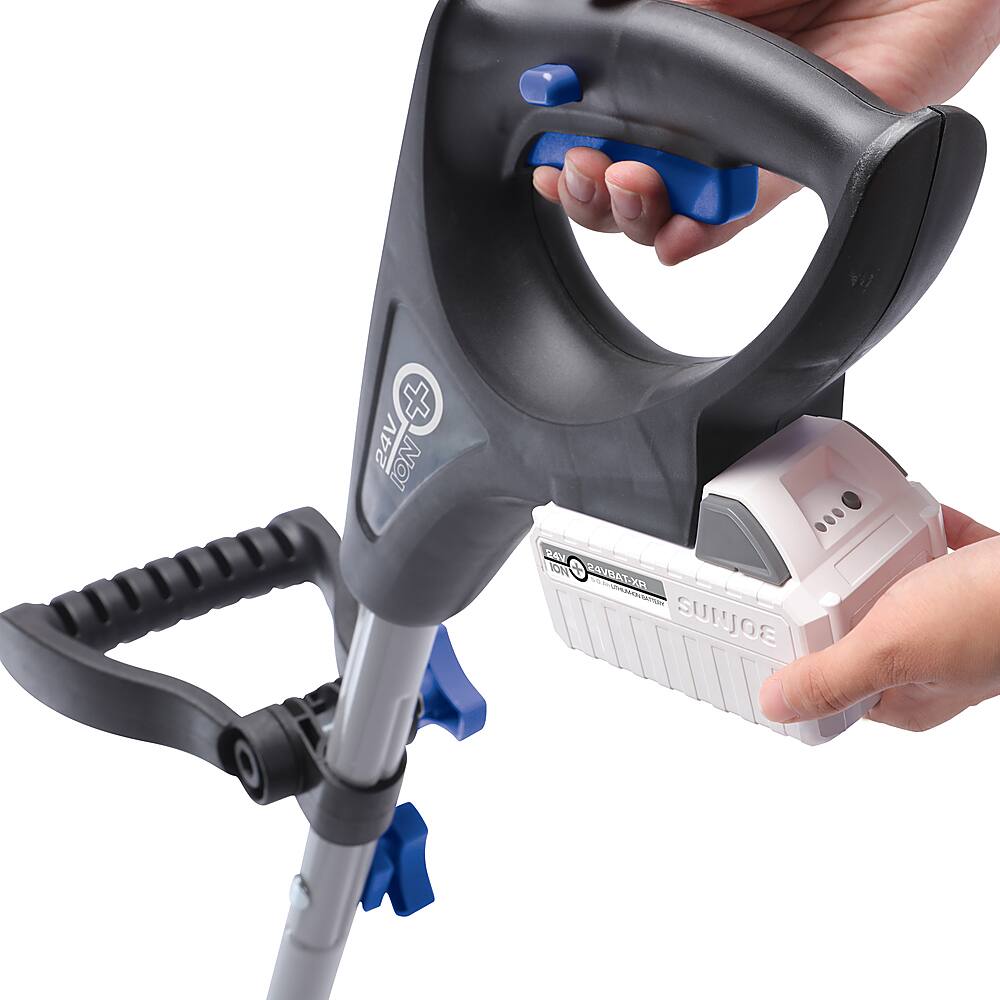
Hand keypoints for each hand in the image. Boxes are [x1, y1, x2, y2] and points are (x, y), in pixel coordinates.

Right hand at [533, 0, 999, 264]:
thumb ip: (646, 10)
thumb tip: (585, 15)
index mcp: (666, 66)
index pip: (594, 127)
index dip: (562, 148)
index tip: (544, 151)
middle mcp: (692, 116)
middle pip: (618, 183)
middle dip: (588, 191)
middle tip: (580, 173)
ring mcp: (730, 148)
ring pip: (662, 211)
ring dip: (630, 213)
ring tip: (624, 186)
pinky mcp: (777, 172)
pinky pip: (726, 219)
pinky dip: (693, 234)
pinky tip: (667, 235)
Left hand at [759, 507, 999, 731]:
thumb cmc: (994, 615)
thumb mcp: (890, 648)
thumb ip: (831, 678)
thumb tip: (778, 704)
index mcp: (906, 697)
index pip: (835, 689)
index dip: (803, 661)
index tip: (775, 632)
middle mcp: (932, 664)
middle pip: (859, 633)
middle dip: (837, 600)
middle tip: (815, 576)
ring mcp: (957, 623)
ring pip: (894, 591)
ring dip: (877, 563)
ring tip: (862, 544)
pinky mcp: (978, 585)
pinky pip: (936, 555)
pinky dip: (922, 535)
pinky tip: (913, 522)